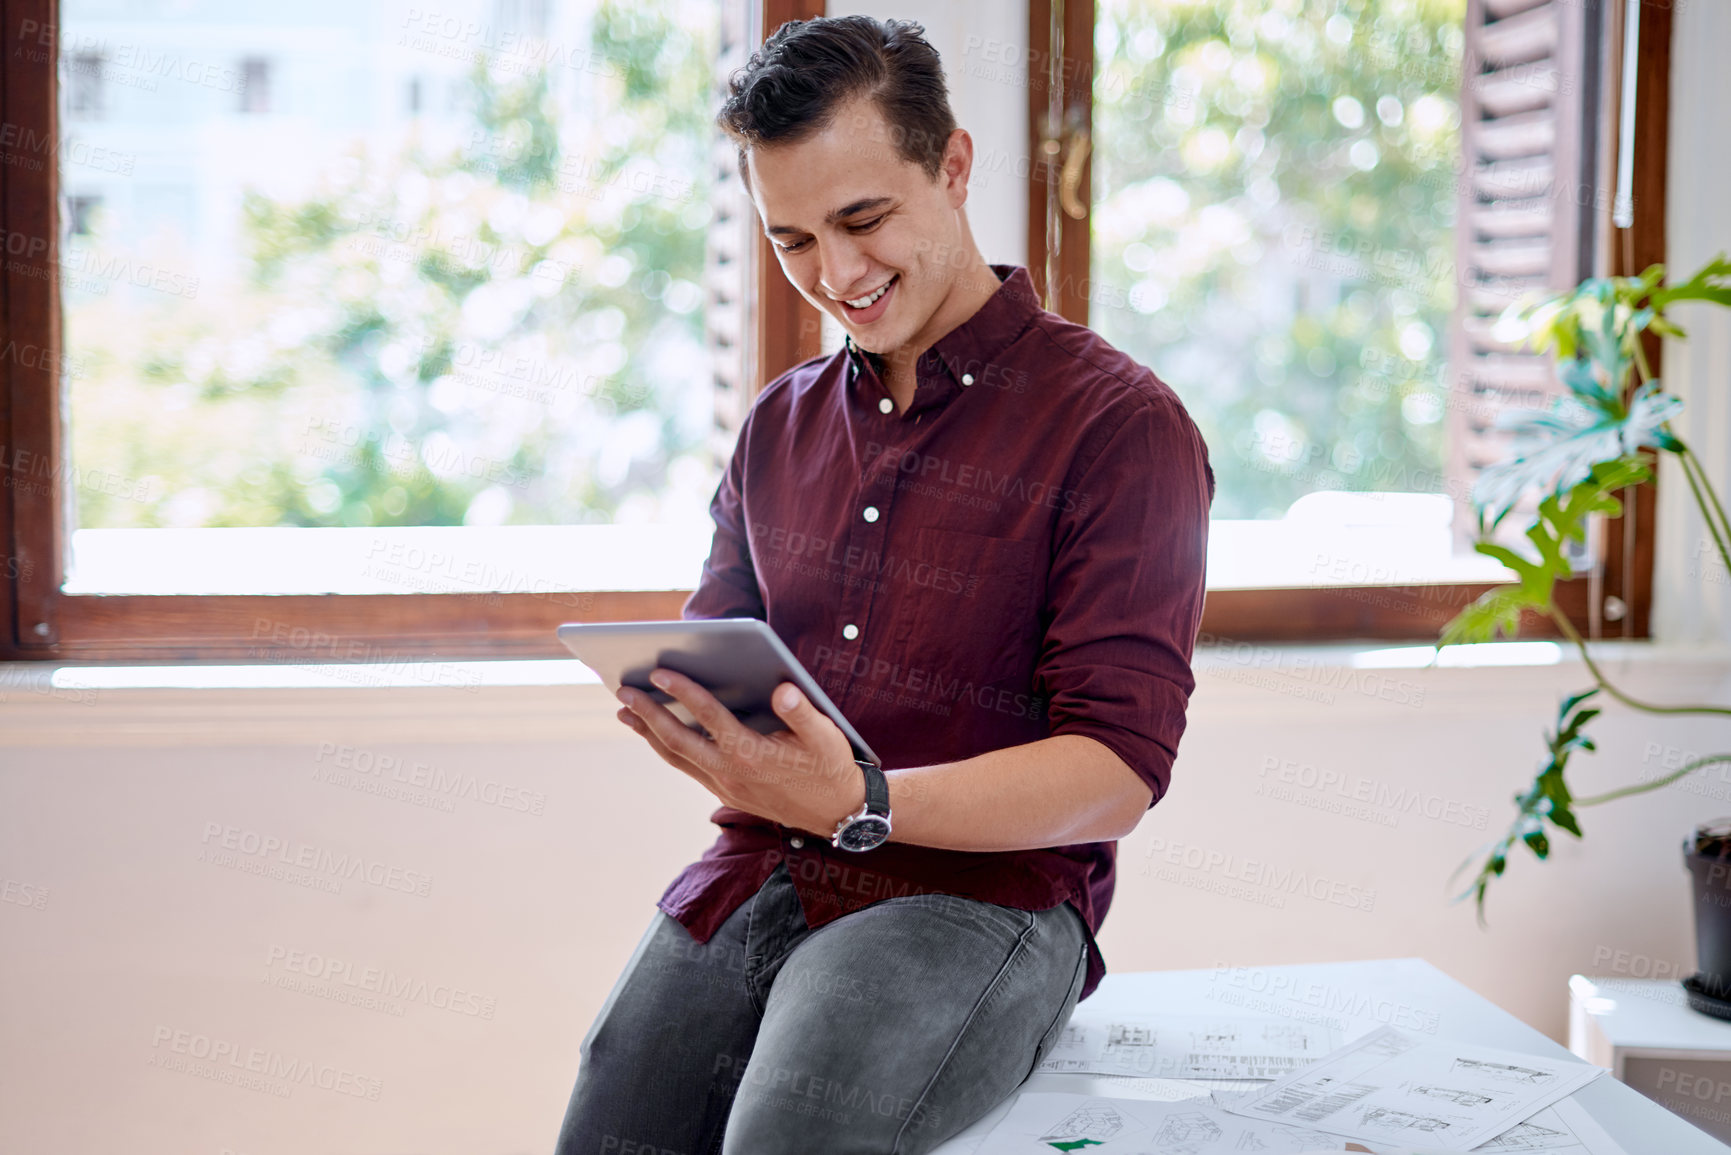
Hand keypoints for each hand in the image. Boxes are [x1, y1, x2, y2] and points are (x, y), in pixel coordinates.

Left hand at [614, 667, 865, 835]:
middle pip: (678, 740)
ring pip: (677, 757)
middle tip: (622, 691)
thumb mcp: (827, 737)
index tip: (659, 672)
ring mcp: (725, 786)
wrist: (837, 813)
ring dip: (649, 733)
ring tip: (624, 712)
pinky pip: (687, 767)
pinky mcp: (726, 793)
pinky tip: (657, 735)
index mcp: (751, 754)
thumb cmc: (832, 768)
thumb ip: (802, 713)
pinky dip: (668, 749)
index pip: (708, 717)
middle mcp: (731, 773)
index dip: (683, 692)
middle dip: (648, 714)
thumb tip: (783, 690)